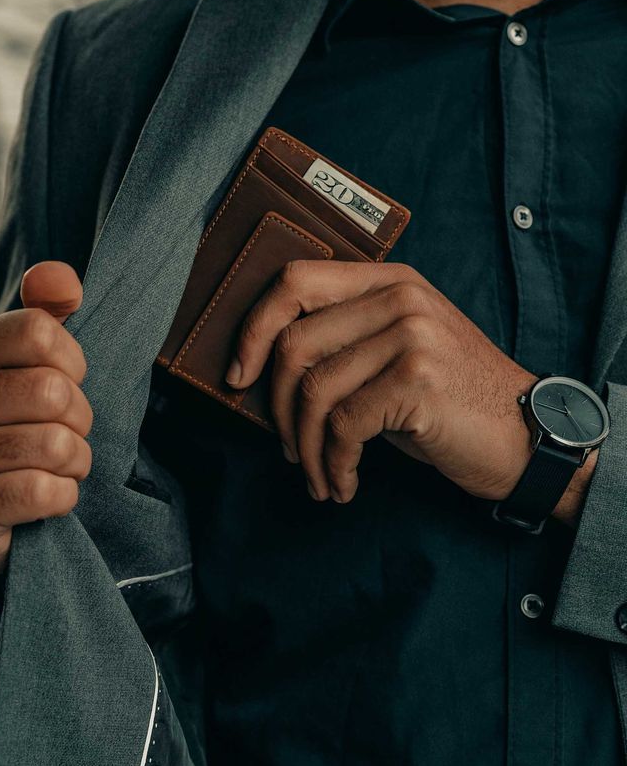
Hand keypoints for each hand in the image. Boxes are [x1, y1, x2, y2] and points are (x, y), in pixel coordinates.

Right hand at [0, 262, 91, 573]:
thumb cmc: (13, 419)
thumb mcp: (26, 360)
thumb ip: (45, 312)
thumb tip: (63, 281)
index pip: (40, 332)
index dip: (73, 362)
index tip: (66, 380)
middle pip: (53, 392)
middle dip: (79, 417)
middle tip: (63, 430)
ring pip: (56, 444)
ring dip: (75, 459)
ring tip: (55, 463)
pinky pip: (45, 492)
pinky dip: (63, 496)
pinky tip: (44, 494)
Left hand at [225, 260, 536, 503]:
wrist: (527, 436)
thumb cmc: (449, 401)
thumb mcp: (397, 352)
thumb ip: (343, 341)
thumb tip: (261, 369)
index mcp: (387, 281)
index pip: (294, 281)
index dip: (253, 328)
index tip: (238, 376)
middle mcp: (398, 297)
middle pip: (295, 343)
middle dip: (278, 409)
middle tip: (288, 449)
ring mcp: (410, 335)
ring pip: (314, 391)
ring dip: (305, 448)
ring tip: (318, 477)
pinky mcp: (417, 380)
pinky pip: (344, 426)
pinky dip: (333, 466)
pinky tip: (343, 485)